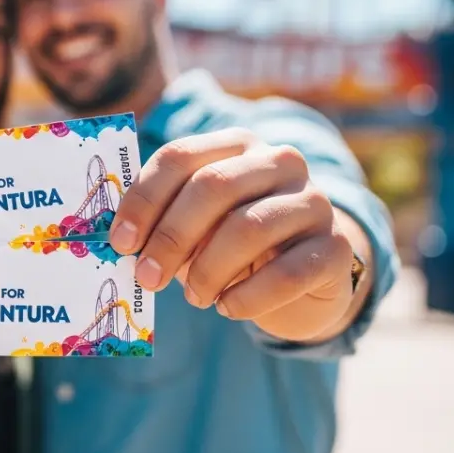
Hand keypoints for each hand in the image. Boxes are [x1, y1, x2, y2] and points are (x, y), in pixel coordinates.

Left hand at [109, 128, 354, 340]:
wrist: (306, 277)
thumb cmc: (233, 244)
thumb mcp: (197, 225)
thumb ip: (163, 222)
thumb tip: (118, 242)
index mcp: (236, 144)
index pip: (179, 157)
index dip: (144, 200)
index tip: (120, 242)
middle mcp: (280, 161)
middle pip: (212, 187)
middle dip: (171, 237)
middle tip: (147, 277)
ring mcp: (314, 201)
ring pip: (248, 228)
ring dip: (208, 270)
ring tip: (194, 298)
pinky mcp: (335, 247)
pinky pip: (287, 272)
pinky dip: (247, 296)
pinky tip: (227, 308)